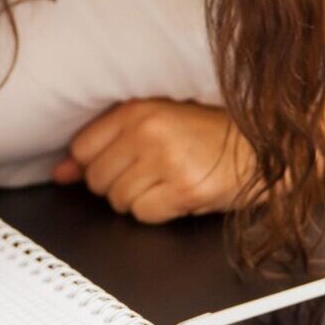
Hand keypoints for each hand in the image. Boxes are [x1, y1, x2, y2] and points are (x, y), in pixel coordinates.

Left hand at [54, 99, 252, 223]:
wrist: (263, 145)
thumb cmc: (211, 132)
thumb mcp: (157, 121)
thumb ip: (105, 142)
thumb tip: (60, 173)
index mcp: (137, 110)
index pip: (82, 148)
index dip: (94, 163)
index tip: (116, 163)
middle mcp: (148, 133)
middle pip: (96, 180)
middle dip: (117, 184)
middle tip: (148, 173)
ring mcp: (166, 162)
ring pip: (118, 201)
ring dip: (139, 199)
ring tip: (166, 181)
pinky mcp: (185, 190)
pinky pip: (144, 214)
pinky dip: (158, 212)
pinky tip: (177, 194)